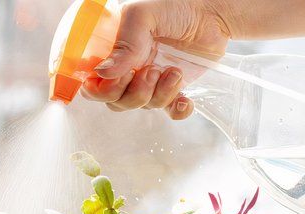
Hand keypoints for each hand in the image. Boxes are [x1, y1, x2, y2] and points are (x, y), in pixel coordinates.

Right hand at [81, 0, 233, 118]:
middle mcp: (129, 68)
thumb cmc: (176, 5)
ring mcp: (151, 80)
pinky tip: (185, 98)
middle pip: (115, 101)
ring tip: (174, 71)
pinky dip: (177, 110)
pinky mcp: (174, 88)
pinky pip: (170, 112)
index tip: (118, 80)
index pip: (93, 83)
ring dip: (159, 94)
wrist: (212, 11)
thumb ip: (124, 43)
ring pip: (142, 106)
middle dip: (133, 93)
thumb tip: (104, 73)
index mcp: (114, 51)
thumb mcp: (143, 15)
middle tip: (150, 71)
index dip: (99, 90)